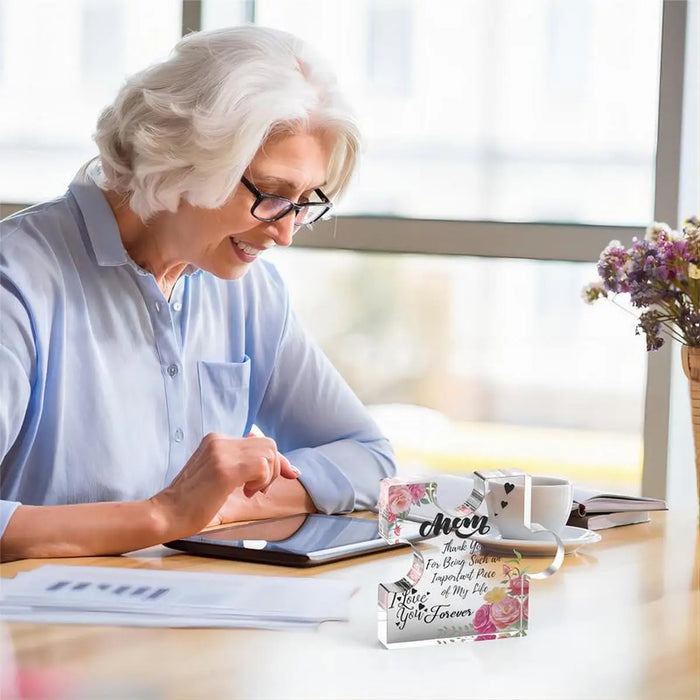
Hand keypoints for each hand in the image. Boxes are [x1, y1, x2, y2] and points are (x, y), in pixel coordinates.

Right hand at [149, 432, 298, 538]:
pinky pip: (261, 466)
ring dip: (267, 477)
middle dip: (275, 468)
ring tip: (248, 492)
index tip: (291, 473)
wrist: (166, 514)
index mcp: (217, 440)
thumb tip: (267, 457)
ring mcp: (221, 453)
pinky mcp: (225, 469)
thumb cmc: (191, 501)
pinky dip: (261, 481)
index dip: (278, 459)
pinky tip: (245, 493)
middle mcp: (220, 441)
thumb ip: (238, 461)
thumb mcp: (216, 473)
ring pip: (269, 453)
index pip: (260, 441)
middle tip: (258, 490)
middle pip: (269, 445)